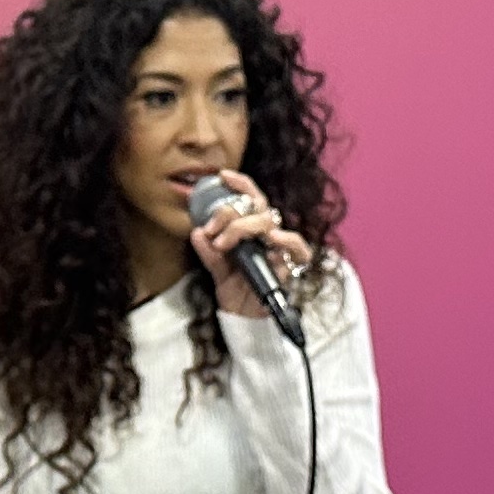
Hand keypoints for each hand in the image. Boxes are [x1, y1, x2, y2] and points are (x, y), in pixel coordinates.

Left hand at [187, 173, 311, 315]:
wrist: (243, 317)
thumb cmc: (235, 288)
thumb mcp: (217, 268)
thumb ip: (208, 251)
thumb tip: (196, 233)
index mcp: (252, 228)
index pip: (251, 198)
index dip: (240, 183)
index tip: (222, 175)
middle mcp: (268, 233)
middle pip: (257, 207)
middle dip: (230, 213)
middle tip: (211, 230)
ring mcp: (279, 248)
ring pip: (269, 222)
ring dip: (243, 227)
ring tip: (223, 242)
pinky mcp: (289, 265)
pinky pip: (297, 248)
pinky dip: (287, 240)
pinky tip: (272, 240)